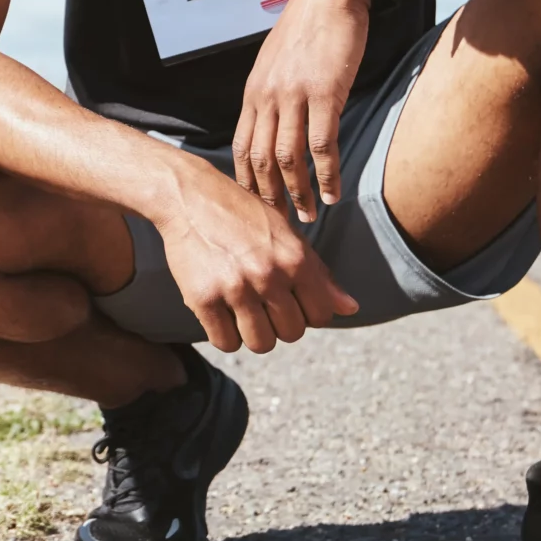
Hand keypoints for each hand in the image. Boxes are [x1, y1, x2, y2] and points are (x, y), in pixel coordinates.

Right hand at [151, 158, 359, 353]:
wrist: (190, 197)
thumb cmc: (244, 215)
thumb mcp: (287, 235)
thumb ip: (319, 274)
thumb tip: (351, 309)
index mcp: (295, 259)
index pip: (321, 315)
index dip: (307, 314)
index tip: (290, 303)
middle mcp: (269, 275)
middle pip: (291, 334)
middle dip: (279, 324)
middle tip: (263, 305)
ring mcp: (235, 288)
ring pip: (261, 344)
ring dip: (254, 334)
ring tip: (243, 313)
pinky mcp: (203, 298)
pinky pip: (225, 342)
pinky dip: (225, 335)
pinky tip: (222, 315)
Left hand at [232, 0, 373, 221]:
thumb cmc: (309, 28)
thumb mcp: (276, 62)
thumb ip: (271, 94)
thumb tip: (272, 125)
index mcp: (253, 92)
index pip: (239, 148)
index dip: (245, 182)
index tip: (252, 208)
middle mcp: (267, 97)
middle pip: (259, 160)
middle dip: (267, 198)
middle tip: (278, 226)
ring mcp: (294, 96)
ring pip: (288, 159)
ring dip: (297, 193)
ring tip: (307, 218)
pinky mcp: (325, 94)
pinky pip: (322, 145)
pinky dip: (325, 174)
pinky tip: (332, 194)